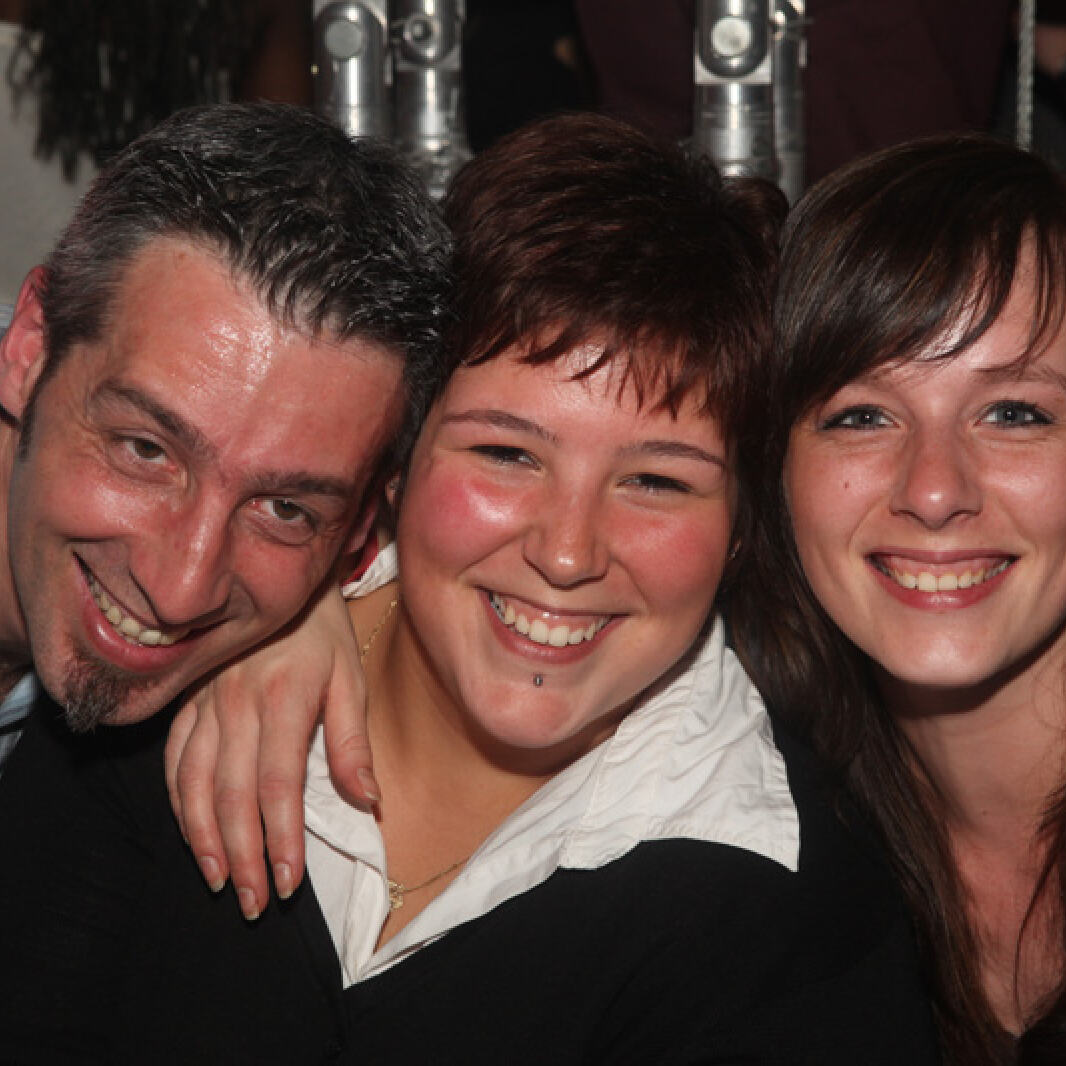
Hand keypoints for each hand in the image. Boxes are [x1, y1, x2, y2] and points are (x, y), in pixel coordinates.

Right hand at [165, 582, 374, 919]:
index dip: (282, 839)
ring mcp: (204, 702)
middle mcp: (236, 704)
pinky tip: (190, 832)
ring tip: (220, 881)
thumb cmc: (323, 633)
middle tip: (255, 902)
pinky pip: (174, 759)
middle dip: (243, 856)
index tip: (289, 882)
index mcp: (285, 699)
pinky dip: (179, 802)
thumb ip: (353, 742)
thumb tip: (368, 802)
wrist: (277, 579)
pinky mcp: (185, 701)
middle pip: (232, 795)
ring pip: (194, 784)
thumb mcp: (351, 677)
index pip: (278, 785)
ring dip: (203, 839)